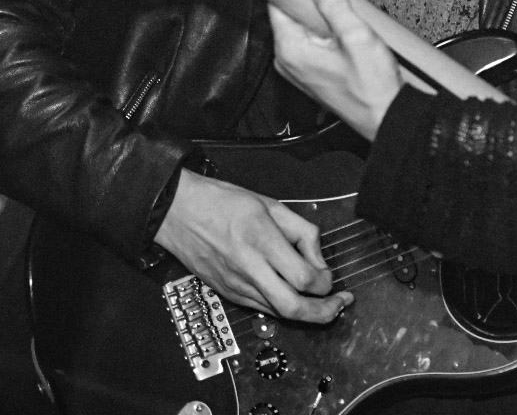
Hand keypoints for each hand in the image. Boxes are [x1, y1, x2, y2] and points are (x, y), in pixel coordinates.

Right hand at [153, 169, 351, 323]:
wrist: (177, 212)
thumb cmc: (222, 202)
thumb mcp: (271, 204)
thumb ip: (302, 231)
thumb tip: (319, 259)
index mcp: (263, 241)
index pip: (303, 278)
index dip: (325, 282)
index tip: (331, 276)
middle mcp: (249, 268)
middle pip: (293, 308)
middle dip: (322, 312)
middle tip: (338, 305)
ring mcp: (236, 285)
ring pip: (278, 313)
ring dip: (305, 313)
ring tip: (322, 303)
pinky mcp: (227, 293)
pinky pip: (261, 308)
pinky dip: (282, 307)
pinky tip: (292, 296)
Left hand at [271, 0, 403, 139]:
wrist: (390, 119)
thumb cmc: (373, 90)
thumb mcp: (357, 36)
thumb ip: (335, 1)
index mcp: (291, 48)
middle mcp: (291, 56)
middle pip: (305, 5)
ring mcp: (303, 62)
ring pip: (317, 16)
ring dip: (346, 1)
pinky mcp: (317, 66)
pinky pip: (323, 32)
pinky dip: (344, 18)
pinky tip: (365, 10)